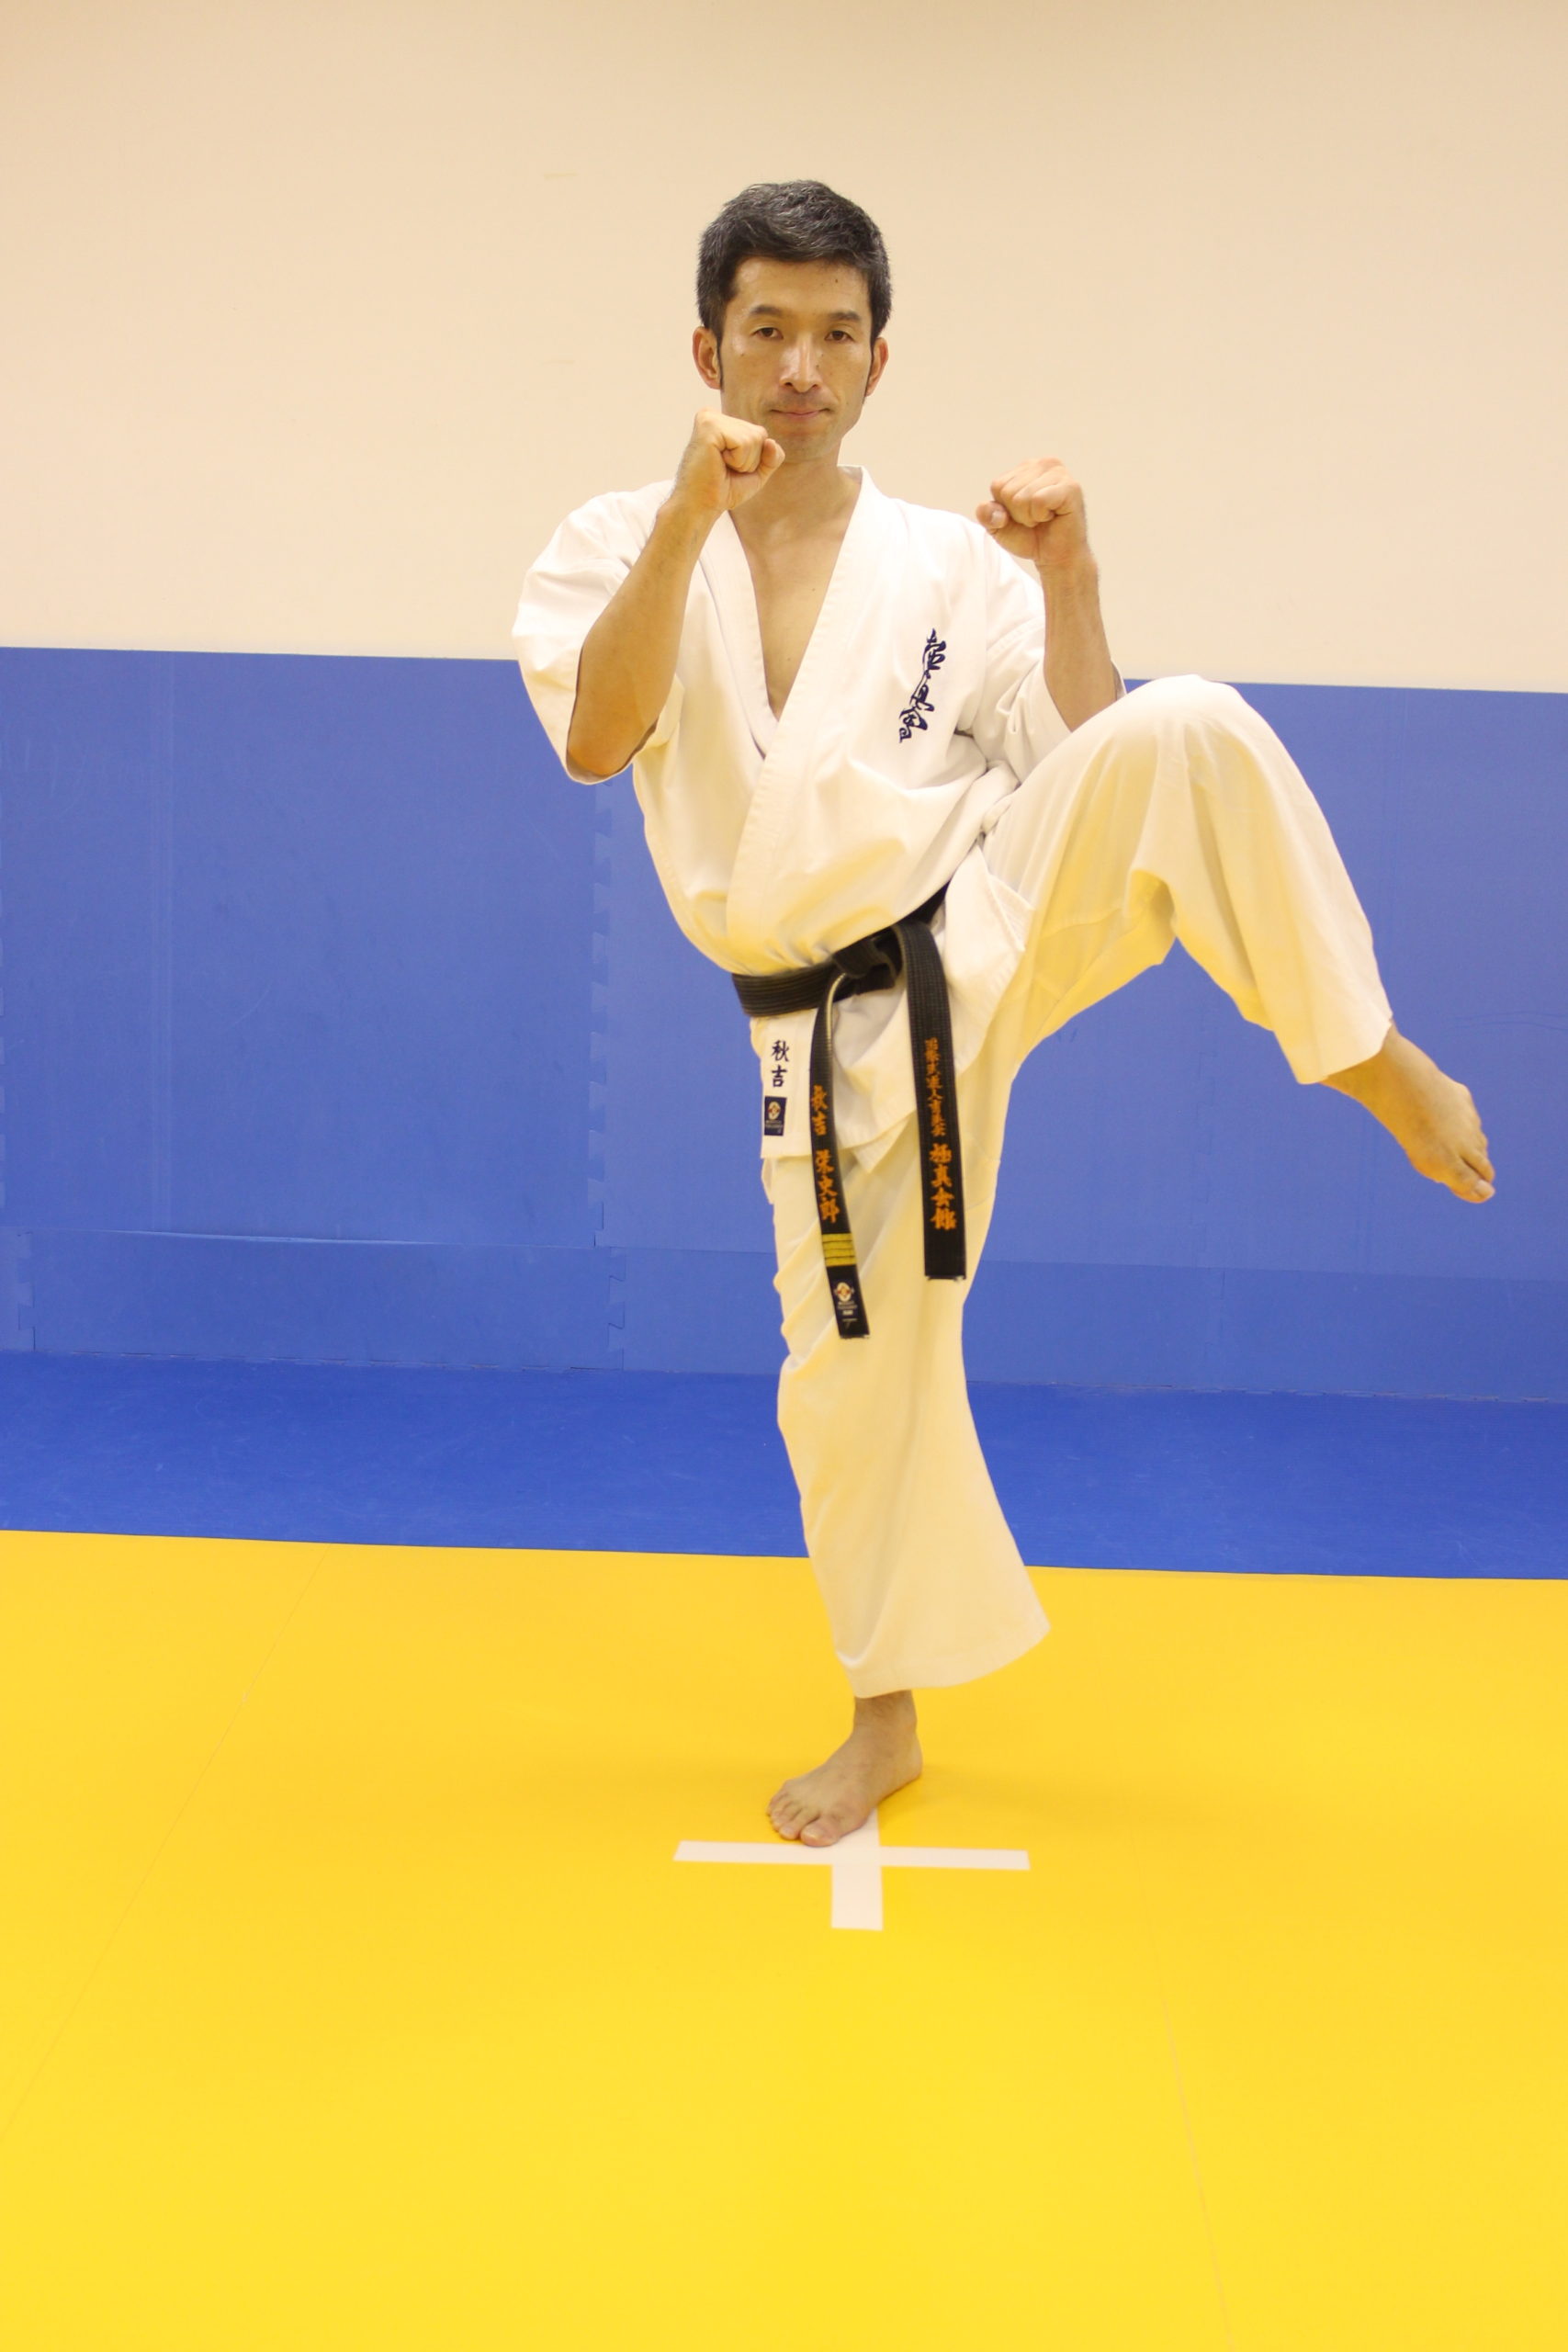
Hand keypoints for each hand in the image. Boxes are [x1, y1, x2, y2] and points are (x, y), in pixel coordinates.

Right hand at [670, 408, 784, 520]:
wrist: (700, 507)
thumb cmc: (723, 491)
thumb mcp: (756, 473)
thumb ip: (772, 457)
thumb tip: (771, 442)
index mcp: (720, 422)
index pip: (760, 434)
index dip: (753, 459)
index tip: (729, 468)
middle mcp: (713, 415)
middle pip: (760, 434)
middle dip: (750, 460)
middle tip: (724, 470)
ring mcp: (709, 418)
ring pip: (754, 437)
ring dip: (743, 462)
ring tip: (721, 467)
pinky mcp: (708, 426)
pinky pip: (744, 442)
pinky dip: (738, 460)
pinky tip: (717, 463)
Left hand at [977, 457, 1090, 571]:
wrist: (1056, 557)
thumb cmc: (1030, 537)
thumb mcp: (999, 527)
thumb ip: (986, 514)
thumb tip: (987, 508)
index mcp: (1027, 467)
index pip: (998, 486)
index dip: (1006, 509)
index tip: (1024, 515)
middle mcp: (1044, 464)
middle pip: (1008, 492)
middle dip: (1018, 514)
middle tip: (1037, 519)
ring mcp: (1059, 473)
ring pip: (1022, 498)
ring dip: (1030, 517)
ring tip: (1045, 518)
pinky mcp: (1070, 487)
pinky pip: (1038, 501)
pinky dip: (1041, 516)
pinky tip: (1053, 517)